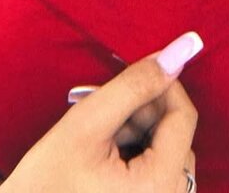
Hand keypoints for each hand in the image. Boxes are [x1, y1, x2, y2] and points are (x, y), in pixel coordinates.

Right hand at [0, 35, 201, 191]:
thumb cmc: (45, 183)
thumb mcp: (87, 123)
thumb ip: (134, 85)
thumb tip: (182, 49)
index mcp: (160, 187)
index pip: (183, 116)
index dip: (160, 85)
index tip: (130, 74)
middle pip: (177, 135)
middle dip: (143, 113)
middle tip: (103, 112)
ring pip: (168, 151)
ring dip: (139, 133)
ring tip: (100, 140)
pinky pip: (160, 173)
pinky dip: (138, 155)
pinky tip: (106, 159)